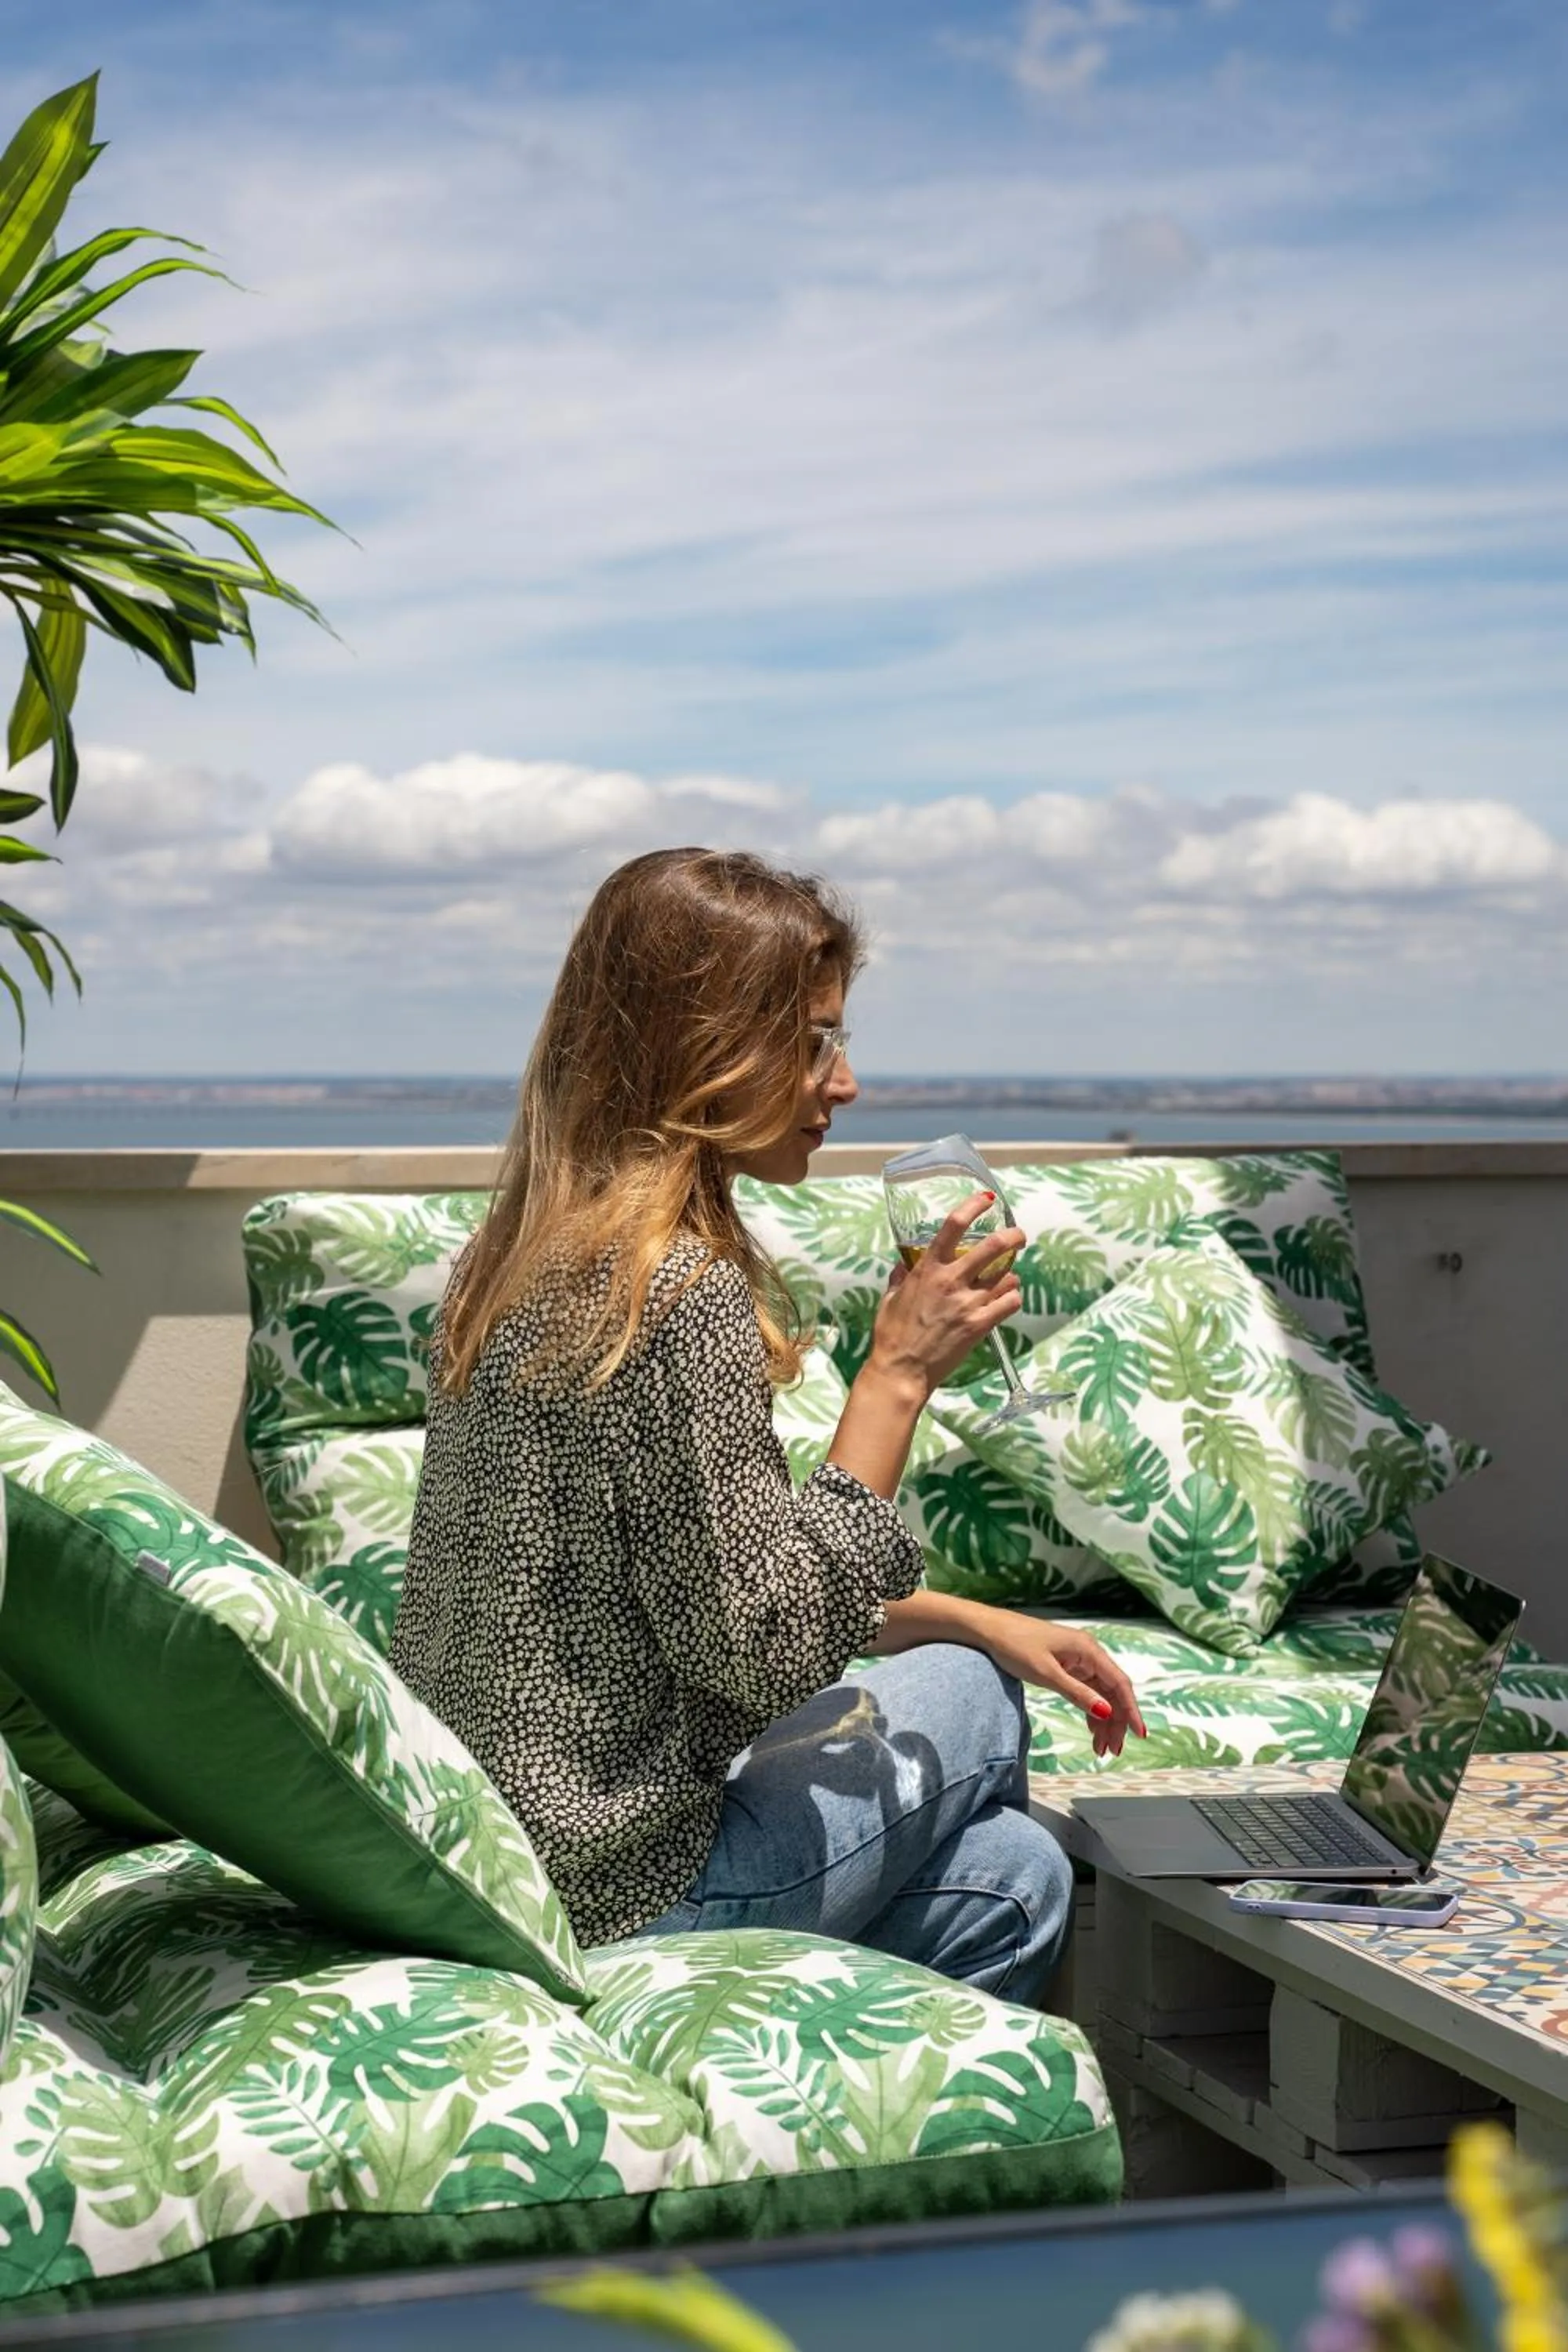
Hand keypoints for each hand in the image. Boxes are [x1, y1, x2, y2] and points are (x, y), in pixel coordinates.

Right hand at [870, 1189, 1025, 1399]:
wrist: (901, 1369)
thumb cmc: (891, 1334)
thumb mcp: (891, 1298)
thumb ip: (901, 1277)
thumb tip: (904, 1264)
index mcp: (927, 1269)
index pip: (953, 1226)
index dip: (973, 1206)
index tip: (988, 1199)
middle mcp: (951, 1280)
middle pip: (993, 1246)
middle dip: (1013, 1236)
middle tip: (1019, 1236)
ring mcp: (968, 1302)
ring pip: (1007, 1276)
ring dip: (1011, 1274)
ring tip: (1006, 1279)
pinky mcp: (980, 1325)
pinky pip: (1010, 1302)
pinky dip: (1013, 1298)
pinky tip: (1007, 1300)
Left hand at [984, 1615, 1147, 1759]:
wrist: (988, 1631)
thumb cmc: (1014, 1646)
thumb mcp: (1046, 1673)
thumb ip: (1077, 1693)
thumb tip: (1107, 1712)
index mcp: (1088, 1650)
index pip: (1119, 1683)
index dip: (1131, 1710)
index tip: (1138, 1734)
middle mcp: (1089, 1654)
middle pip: (1112, 1692)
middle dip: (1116, 1722)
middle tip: (1112, 1751)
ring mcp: (1078, 1660)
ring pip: (1101, 1694)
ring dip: (1104, 1721)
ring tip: (1101, 1749)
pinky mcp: (1067, 1666)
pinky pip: (1087, 1691)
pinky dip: (1091, 1711)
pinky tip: (1092, 1731)